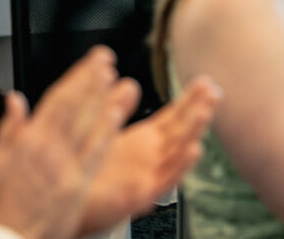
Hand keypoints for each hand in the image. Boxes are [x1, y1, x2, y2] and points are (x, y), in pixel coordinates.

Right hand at [0, 47, 140, 238]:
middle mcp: (48, 149)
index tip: (90, 62)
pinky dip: (105, 133)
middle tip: (107, 60)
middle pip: (74, 107)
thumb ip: (10, 127)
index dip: (76, 77)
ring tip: (120, 82)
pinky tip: (117, 117)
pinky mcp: (77, 184)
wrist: (11, 235)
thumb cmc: (5, 201)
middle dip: (91, 80)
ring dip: (104, 101)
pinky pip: (94, 153)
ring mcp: (64, 166)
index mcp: (29, 140)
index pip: (56, 99)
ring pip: (86, 126)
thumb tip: (15, 100)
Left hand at [76, 76, 221, 234]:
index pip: (174, 117)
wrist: (70, 202)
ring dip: (193, 132)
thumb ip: (115, 107)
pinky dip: (181, 165)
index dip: (190, 99)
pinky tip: (193, 150)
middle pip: (181, 130)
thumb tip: (126, 84)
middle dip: (198, 109)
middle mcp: (151, 158)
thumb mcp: (102, 132)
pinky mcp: (140, 195)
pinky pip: (166, 180)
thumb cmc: (87, 173)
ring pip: (177, 151)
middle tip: (213, 90)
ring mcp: (148, 176)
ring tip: (205, 111)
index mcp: (143, 142)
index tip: (204, 82)